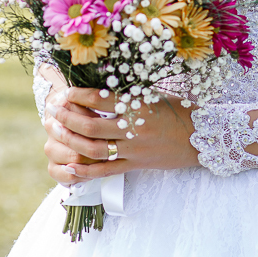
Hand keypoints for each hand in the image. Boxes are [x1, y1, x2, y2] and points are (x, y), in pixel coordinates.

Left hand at [43, 86, 198, 183]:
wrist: (204, 138)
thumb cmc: (180, 110)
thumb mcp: (155, 95)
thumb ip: (129, 93)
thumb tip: (98, 85)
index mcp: (140, 107)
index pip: (101, 100)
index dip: (79, 96)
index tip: (65, 92)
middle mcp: (135, 130)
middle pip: (91, 127)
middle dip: (67, 119)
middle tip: (53, 111)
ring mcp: (135, 150)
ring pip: (94, 150)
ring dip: (71, 140)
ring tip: (56, 131)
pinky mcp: (136, 165)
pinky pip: (107, 170)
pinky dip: (86, 171)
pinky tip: (69, 166)